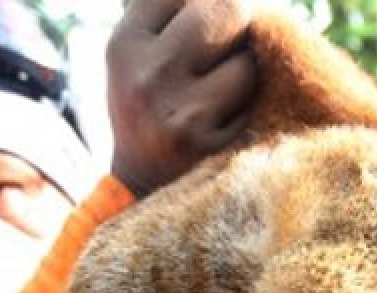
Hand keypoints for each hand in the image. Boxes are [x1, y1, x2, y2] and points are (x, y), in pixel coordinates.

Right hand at [107, 0, 256, 196]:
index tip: (209, 25)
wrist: (142, 190)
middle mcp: (147, 75)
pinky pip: (252, 104)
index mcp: (124, 45)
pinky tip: (224, 122)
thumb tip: (232, 0)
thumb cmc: (152, 109)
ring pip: (248, 61)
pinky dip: (247, 108)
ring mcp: (180, 113)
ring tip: (220, 94)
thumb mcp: (139, 60)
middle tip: (232, 47)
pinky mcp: (211, 145)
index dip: (207, 1)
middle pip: (228, 9)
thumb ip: (170, 19)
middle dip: (240, 25)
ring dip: (246, 74)